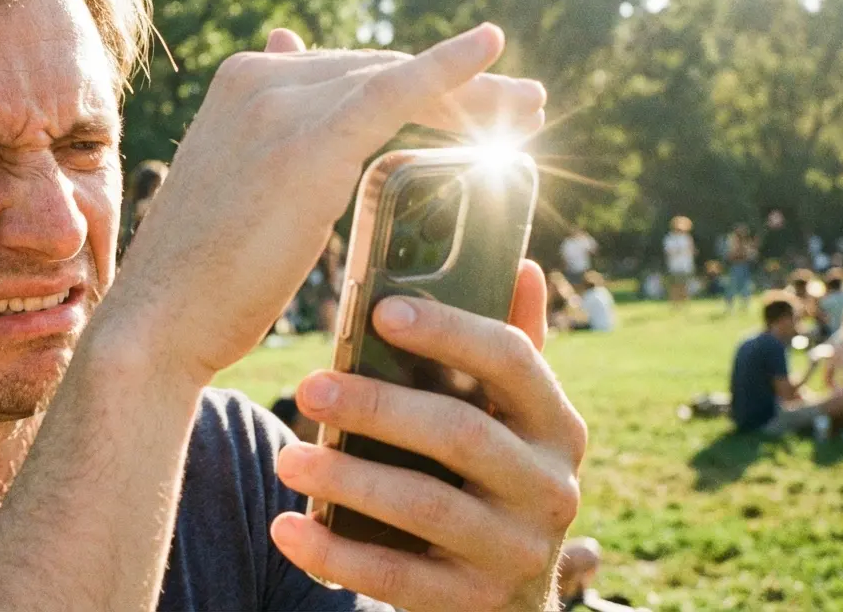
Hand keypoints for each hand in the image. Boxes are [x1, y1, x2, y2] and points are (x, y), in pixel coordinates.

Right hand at [100, 24, 544, 381]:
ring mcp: (279, 103)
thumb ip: (268, 134)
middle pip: (381, 70)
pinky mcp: (308, 140)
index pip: (350, 74)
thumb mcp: (235, 191)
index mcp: (241, 86)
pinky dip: (450, 68)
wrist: (158, 326)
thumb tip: (287, 60)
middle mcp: (257, 78)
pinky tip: (492, 49)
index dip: (419, 82)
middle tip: (523, 106)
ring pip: (398, 82)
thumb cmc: (199, 282)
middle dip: (457, 88)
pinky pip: (395, 92)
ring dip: (473, 93)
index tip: (472, 101)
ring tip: (529, 110)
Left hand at [272, 261, 585, 610]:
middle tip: (308, 388)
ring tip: (286, 459)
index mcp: (556, 425)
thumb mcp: (511, 421)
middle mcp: (550, 488)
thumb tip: (517, 265)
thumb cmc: (489, 479)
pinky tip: (288, 529)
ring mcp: (516, 552)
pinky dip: (335, 553)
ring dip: (346, 479)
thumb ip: (510, 350)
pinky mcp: (474, 605)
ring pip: (425, 505)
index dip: (448, 331)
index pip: (512, 362)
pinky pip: (397, 576)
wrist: (507, 598)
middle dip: (377, 407)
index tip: (379, 311)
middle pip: (460, 434)